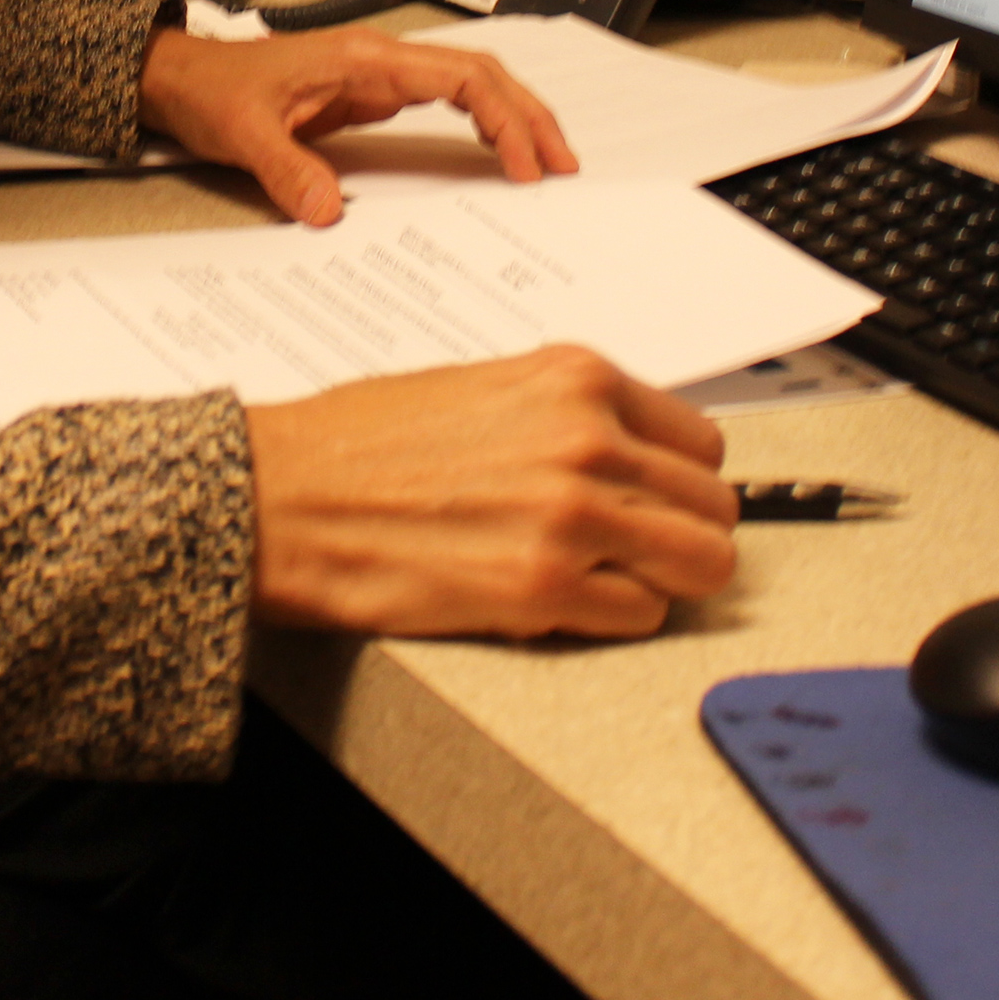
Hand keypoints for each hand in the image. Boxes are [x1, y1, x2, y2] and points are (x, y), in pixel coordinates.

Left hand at [137, 23, 575, 226]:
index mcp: (364, 59)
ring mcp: (380, 76)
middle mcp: (381, 61)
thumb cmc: (214, 91)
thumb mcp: (243, 134)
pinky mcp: (373, 96)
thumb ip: (287, 170)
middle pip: (483, 73)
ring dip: (513, 116)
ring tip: (547, 160)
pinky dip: (482, 123)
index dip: (503, 117)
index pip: (460, 76)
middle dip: (529, 116)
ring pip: (471, 83)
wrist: (185, 79)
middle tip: (563, 165)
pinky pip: (446, 102)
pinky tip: (497, 152)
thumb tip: (330, 212)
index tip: (524, 162)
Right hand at [246, 348, 736, 636]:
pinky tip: (565, 603)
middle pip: (714, 508)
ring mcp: (572, 515)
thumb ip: (569, 415)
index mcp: (576, 379)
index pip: (701, 442)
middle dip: (683, 535)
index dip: (679, 481)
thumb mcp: (485, 387)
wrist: (284, 495)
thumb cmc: (360, 443)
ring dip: (664, 581)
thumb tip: (631, 454)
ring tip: (612, 582)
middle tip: (641, 552)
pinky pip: (642, 617)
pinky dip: (614, 620)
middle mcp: (587, 439)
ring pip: (702, 565)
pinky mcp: (543, 589)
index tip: (659, 500)